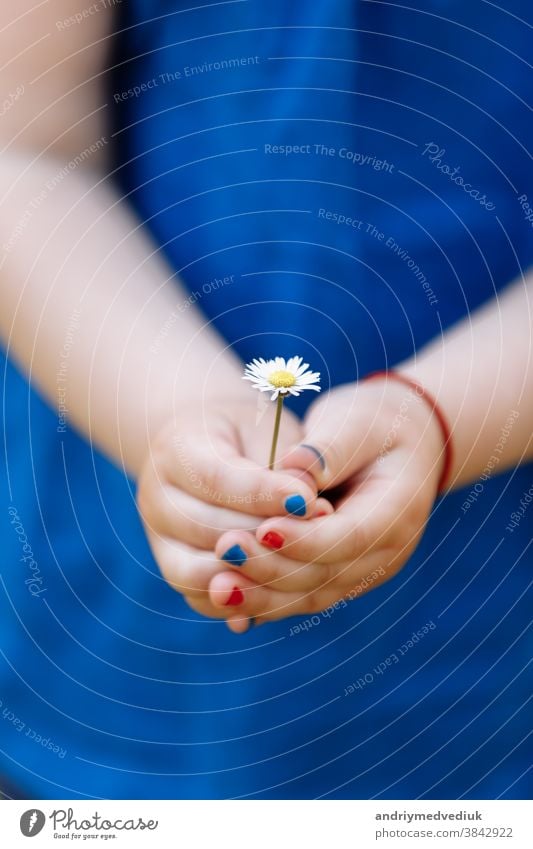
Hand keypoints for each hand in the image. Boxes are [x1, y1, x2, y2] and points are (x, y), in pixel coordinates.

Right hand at [137, 397, 329, 624]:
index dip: (264, 494)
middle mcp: (155, 497)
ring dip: (255, 575)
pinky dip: (240, 602)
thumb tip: (309, 502)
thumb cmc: (247, 434)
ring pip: (200, 573)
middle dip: (265, 538)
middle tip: (318, 537)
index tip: (310, 501)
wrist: (208, 448)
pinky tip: (281, 594)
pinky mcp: (172, 569)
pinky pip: (202, 598)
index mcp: (176, 450)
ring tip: (303, 567)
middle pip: (207, 529)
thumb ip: (282, 464)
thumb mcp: (265, 431)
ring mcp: (159, 539)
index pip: (216, 479)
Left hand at [206, 377, 444, 626]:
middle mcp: (386, 552)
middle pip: (326, 575)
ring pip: (310, 595)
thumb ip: (328, 448)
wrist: (401, 441)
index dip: (304, 538)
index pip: (351, 536)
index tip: (260, 528)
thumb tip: (291, 469)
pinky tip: (225, 595)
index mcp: (398, 511)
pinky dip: (263, 599)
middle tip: (225, 551)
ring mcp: (364, 570)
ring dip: (262, 596)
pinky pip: (300, 595)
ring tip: (217, 586)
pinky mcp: (339, 575)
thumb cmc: (376, 422)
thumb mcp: (359, 423)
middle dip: (272, 569)